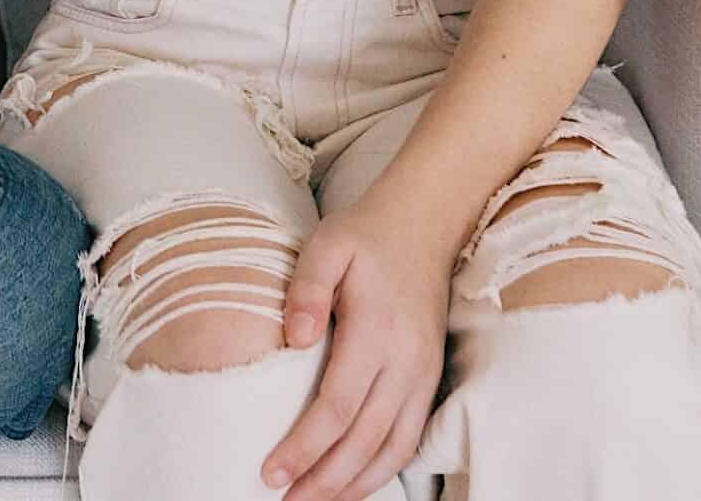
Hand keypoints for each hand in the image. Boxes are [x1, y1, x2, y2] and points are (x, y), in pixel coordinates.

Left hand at [262, 202, 455, 500]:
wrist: (425, 225)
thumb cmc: (366, 236)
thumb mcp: (326, 245)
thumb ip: (306, 288)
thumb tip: (293, 340)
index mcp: (375, 332)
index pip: (337, 406)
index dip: (304, 447)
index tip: (270, 472)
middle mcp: (405, 362)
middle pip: (364, 440)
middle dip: (324, 480)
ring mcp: (422, 375)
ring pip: (392, 449)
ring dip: (354, 485)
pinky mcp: (429, 380)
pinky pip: (409, 439)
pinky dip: (382, 470)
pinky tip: (354, 483)